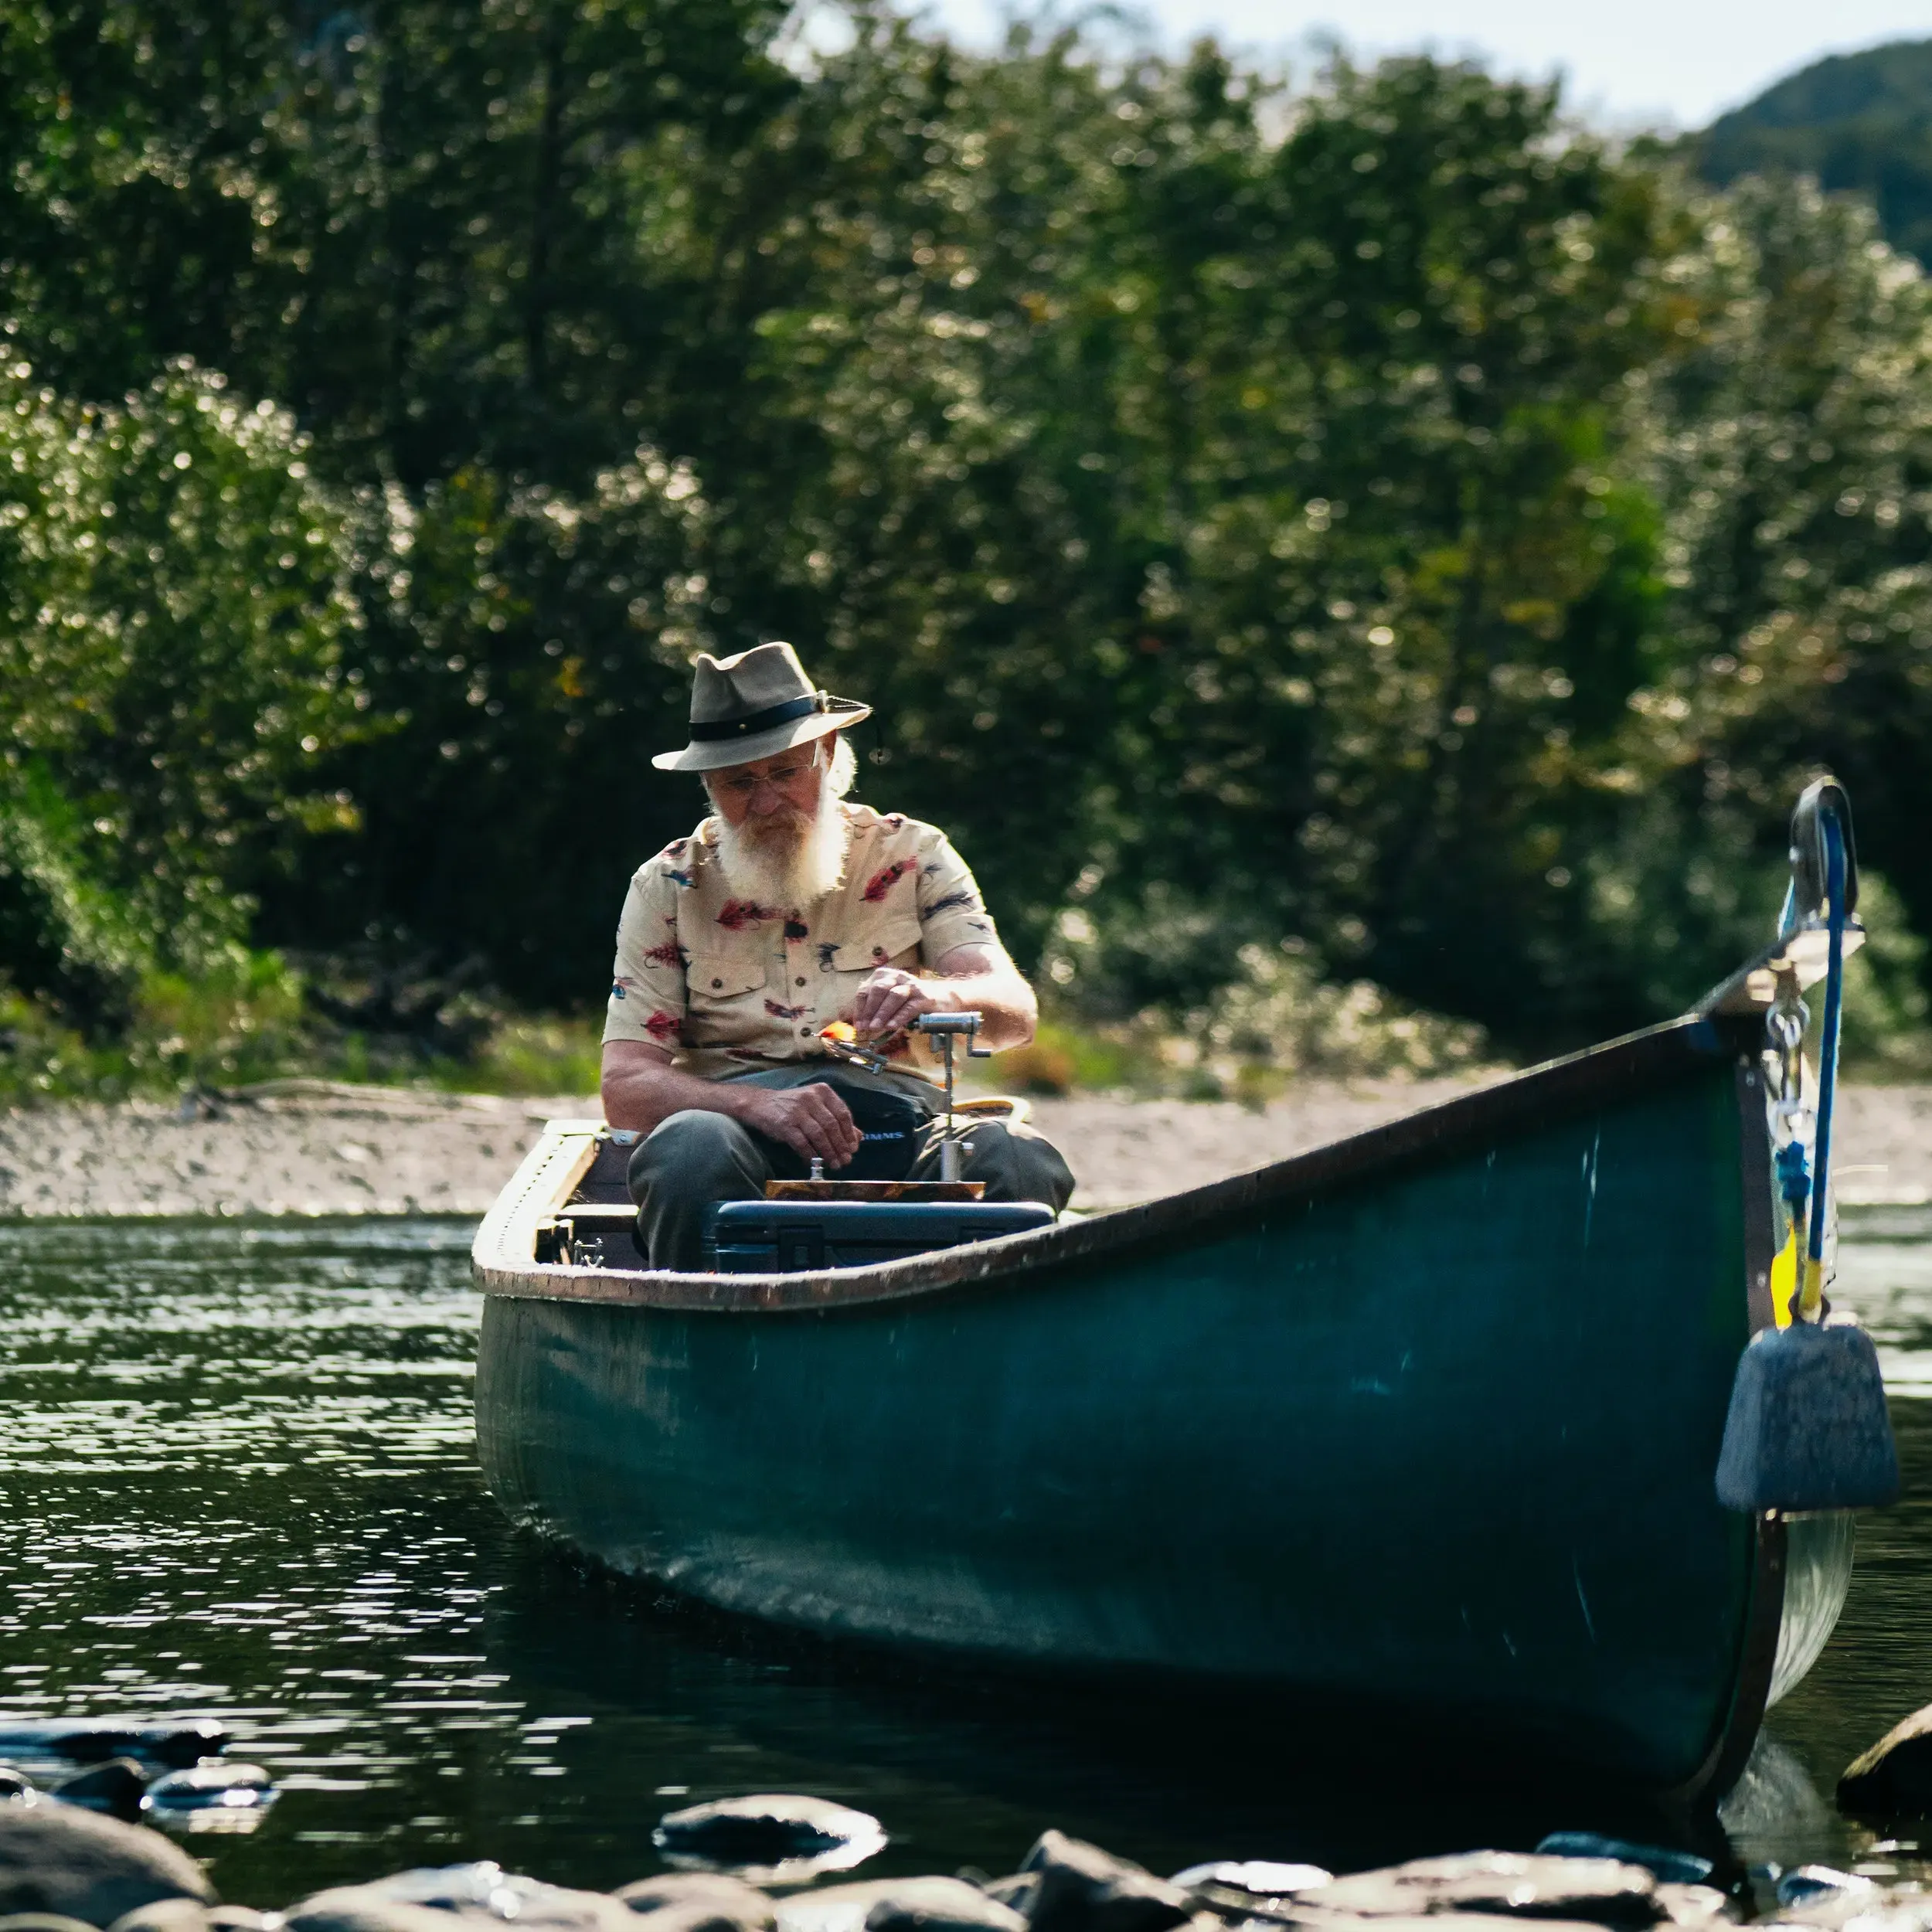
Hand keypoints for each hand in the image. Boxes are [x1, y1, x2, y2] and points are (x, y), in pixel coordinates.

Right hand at [736, 1084, 862, 1169]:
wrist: (760, 1104)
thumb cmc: (792, 1107)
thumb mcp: (816, 1107)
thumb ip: (837, 1119)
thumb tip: (858, 1137)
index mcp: (822, 1091)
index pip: (842, 1113)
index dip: (850, 1133)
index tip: (853, 1148)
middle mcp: (811, 1098)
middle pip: (832, 1125)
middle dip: (841, 1146)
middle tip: (846, 1160)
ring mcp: (797, 1111)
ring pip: (819, 1135)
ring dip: (828, 1153)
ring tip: (834, 1164)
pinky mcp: (785, 1124)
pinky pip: (802, 1143)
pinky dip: (810, 1155)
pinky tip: (815, 1163)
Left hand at [852, 967, 944, 1042]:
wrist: (939, 997)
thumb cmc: (909, 1000)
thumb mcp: (889, 1000)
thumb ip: (874, 1008)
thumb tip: (860, 1025)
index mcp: (884, 976)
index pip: (866, 990)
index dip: (860, 1008)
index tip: (858, 1025)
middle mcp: (897, 976)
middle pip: (879, 989)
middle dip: (870, 1009)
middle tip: (866, 1027)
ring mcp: (911, 985)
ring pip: (894, 996)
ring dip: (883, 1013)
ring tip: (875, 1027)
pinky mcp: (924, 996)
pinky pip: (909, 1007)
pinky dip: (899, 1017)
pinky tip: (892, 1027)